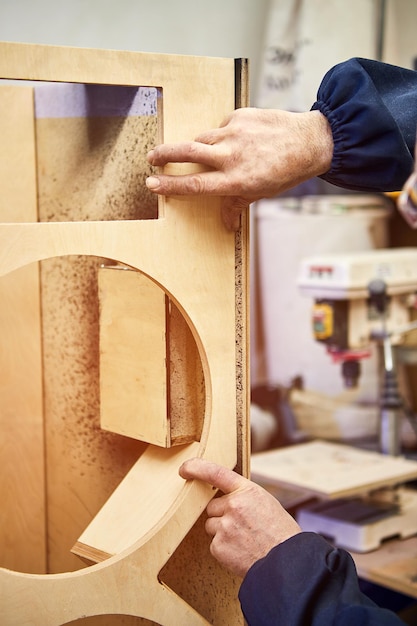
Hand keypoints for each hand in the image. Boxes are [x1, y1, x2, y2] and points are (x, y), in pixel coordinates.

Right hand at [146, 107, 332, 229]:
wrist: (310, 141)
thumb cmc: (286, 172)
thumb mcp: (261, 193)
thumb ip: (237, 202)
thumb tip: (225, 223)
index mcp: (235, 180)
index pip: (194, 184)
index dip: (170, 185)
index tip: (152, 183)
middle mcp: (231, 156)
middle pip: (187, 152)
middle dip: (164, 154)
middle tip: (151, 158)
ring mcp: (235, 133)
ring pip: (203, 138)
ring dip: (198, 146)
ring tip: (204, 152)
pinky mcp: (240, 115)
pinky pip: (222, 126)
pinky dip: (223, 134)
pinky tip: (238, 139)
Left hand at [179, 457, 300, 577]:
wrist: (286, 563)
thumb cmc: (280, 533)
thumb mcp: (265, 503)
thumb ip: (244, 498)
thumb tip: (225, 498)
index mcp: (247, 491)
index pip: (216, 473)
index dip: (197, 468)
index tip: (184, 468)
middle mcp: (233, 506)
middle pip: (212, 507)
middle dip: (222, 515)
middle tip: (242, 526)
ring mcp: (224, 526)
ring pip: (212, 525)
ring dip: (222, 532)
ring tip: (244, 540)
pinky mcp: (219, 546)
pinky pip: (214, 544)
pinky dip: (224, 549)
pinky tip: (241, 552)